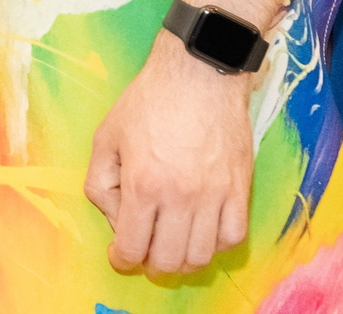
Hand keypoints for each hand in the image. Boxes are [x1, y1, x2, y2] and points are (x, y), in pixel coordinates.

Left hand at [85, 33, 256, 277]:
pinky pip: (234, 237)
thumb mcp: (106, 137)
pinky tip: (202, 233)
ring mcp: (216, 196)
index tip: (120, 257)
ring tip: (172, 246)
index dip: (122, 260)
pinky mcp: (241, 190)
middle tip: (145, 253)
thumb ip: (101, 183)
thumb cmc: (148, 103)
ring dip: (184, 261)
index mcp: (143, 184)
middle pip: (170, 260)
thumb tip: (116, 218)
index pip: (133, 246)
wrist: (199, 76)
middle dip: (152, 265)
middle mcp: (182, 197)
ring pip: (203, 256)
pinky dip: (216, 245)